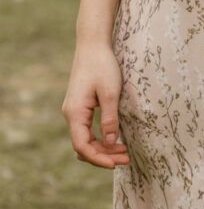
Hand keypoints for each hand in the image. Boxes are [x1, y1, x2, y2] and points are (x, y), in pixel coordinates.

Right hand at [61, 41, 129, 168]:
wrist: (92, 44)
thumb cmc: (102, 65)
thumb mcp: (110, 92)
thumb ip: (109, 118)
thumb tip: (111, 141)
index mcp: (74, 112)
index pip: (82, 145)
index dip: (98, 158)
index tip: (115, 164)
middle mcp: (71, 114)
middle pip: (84, 146)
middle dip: (104, 155)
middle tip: (127, 159)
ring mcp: (75, 110)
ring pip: (86, 139)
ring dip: (103, 148)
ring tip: (124, 152)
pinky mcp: (81, 106)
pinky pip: (88, 130)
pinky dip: (101, 138)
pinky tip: (116, 139)